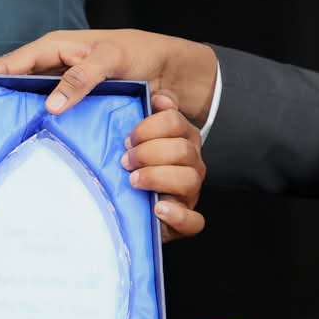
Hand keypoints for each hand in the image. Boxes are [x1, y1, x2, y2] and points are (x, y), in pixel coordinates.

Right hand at [0, 29, 218, 124]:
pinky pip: (52, 125)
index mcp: (56, 50)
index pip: (10, 62)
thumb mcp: (112, 58)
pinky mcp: (80, 114)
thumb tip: (51, 105)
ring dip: (11, 121)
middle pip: (13, 87)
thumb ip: (82, 77)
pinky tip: (27, 153)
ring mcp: (66, 94)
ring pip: (30, 108)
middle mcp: (56, 71)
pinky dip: (38, 134)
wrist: (176, 75)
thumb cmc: (143, 54)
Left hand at [128, 93, 206, 240]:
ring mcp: (191, 191)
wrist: (128, 209)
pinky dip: (177, 215)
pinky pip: (194, 221)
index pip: (175, 121)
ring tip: (134, 181)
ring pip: (190, 179)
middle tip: (125, 161)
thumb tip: (158, 97)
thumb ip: (145, 113)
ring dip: (158, 177)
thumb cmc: (131, 166)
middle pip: (183, 150)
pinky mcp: (187, 220)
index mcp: (181, 138)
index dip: (149, 127)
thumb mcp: (135, 138)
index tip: (128, 138)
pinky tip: (157, 209)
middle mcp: (191, 162)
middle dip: (149, 153)